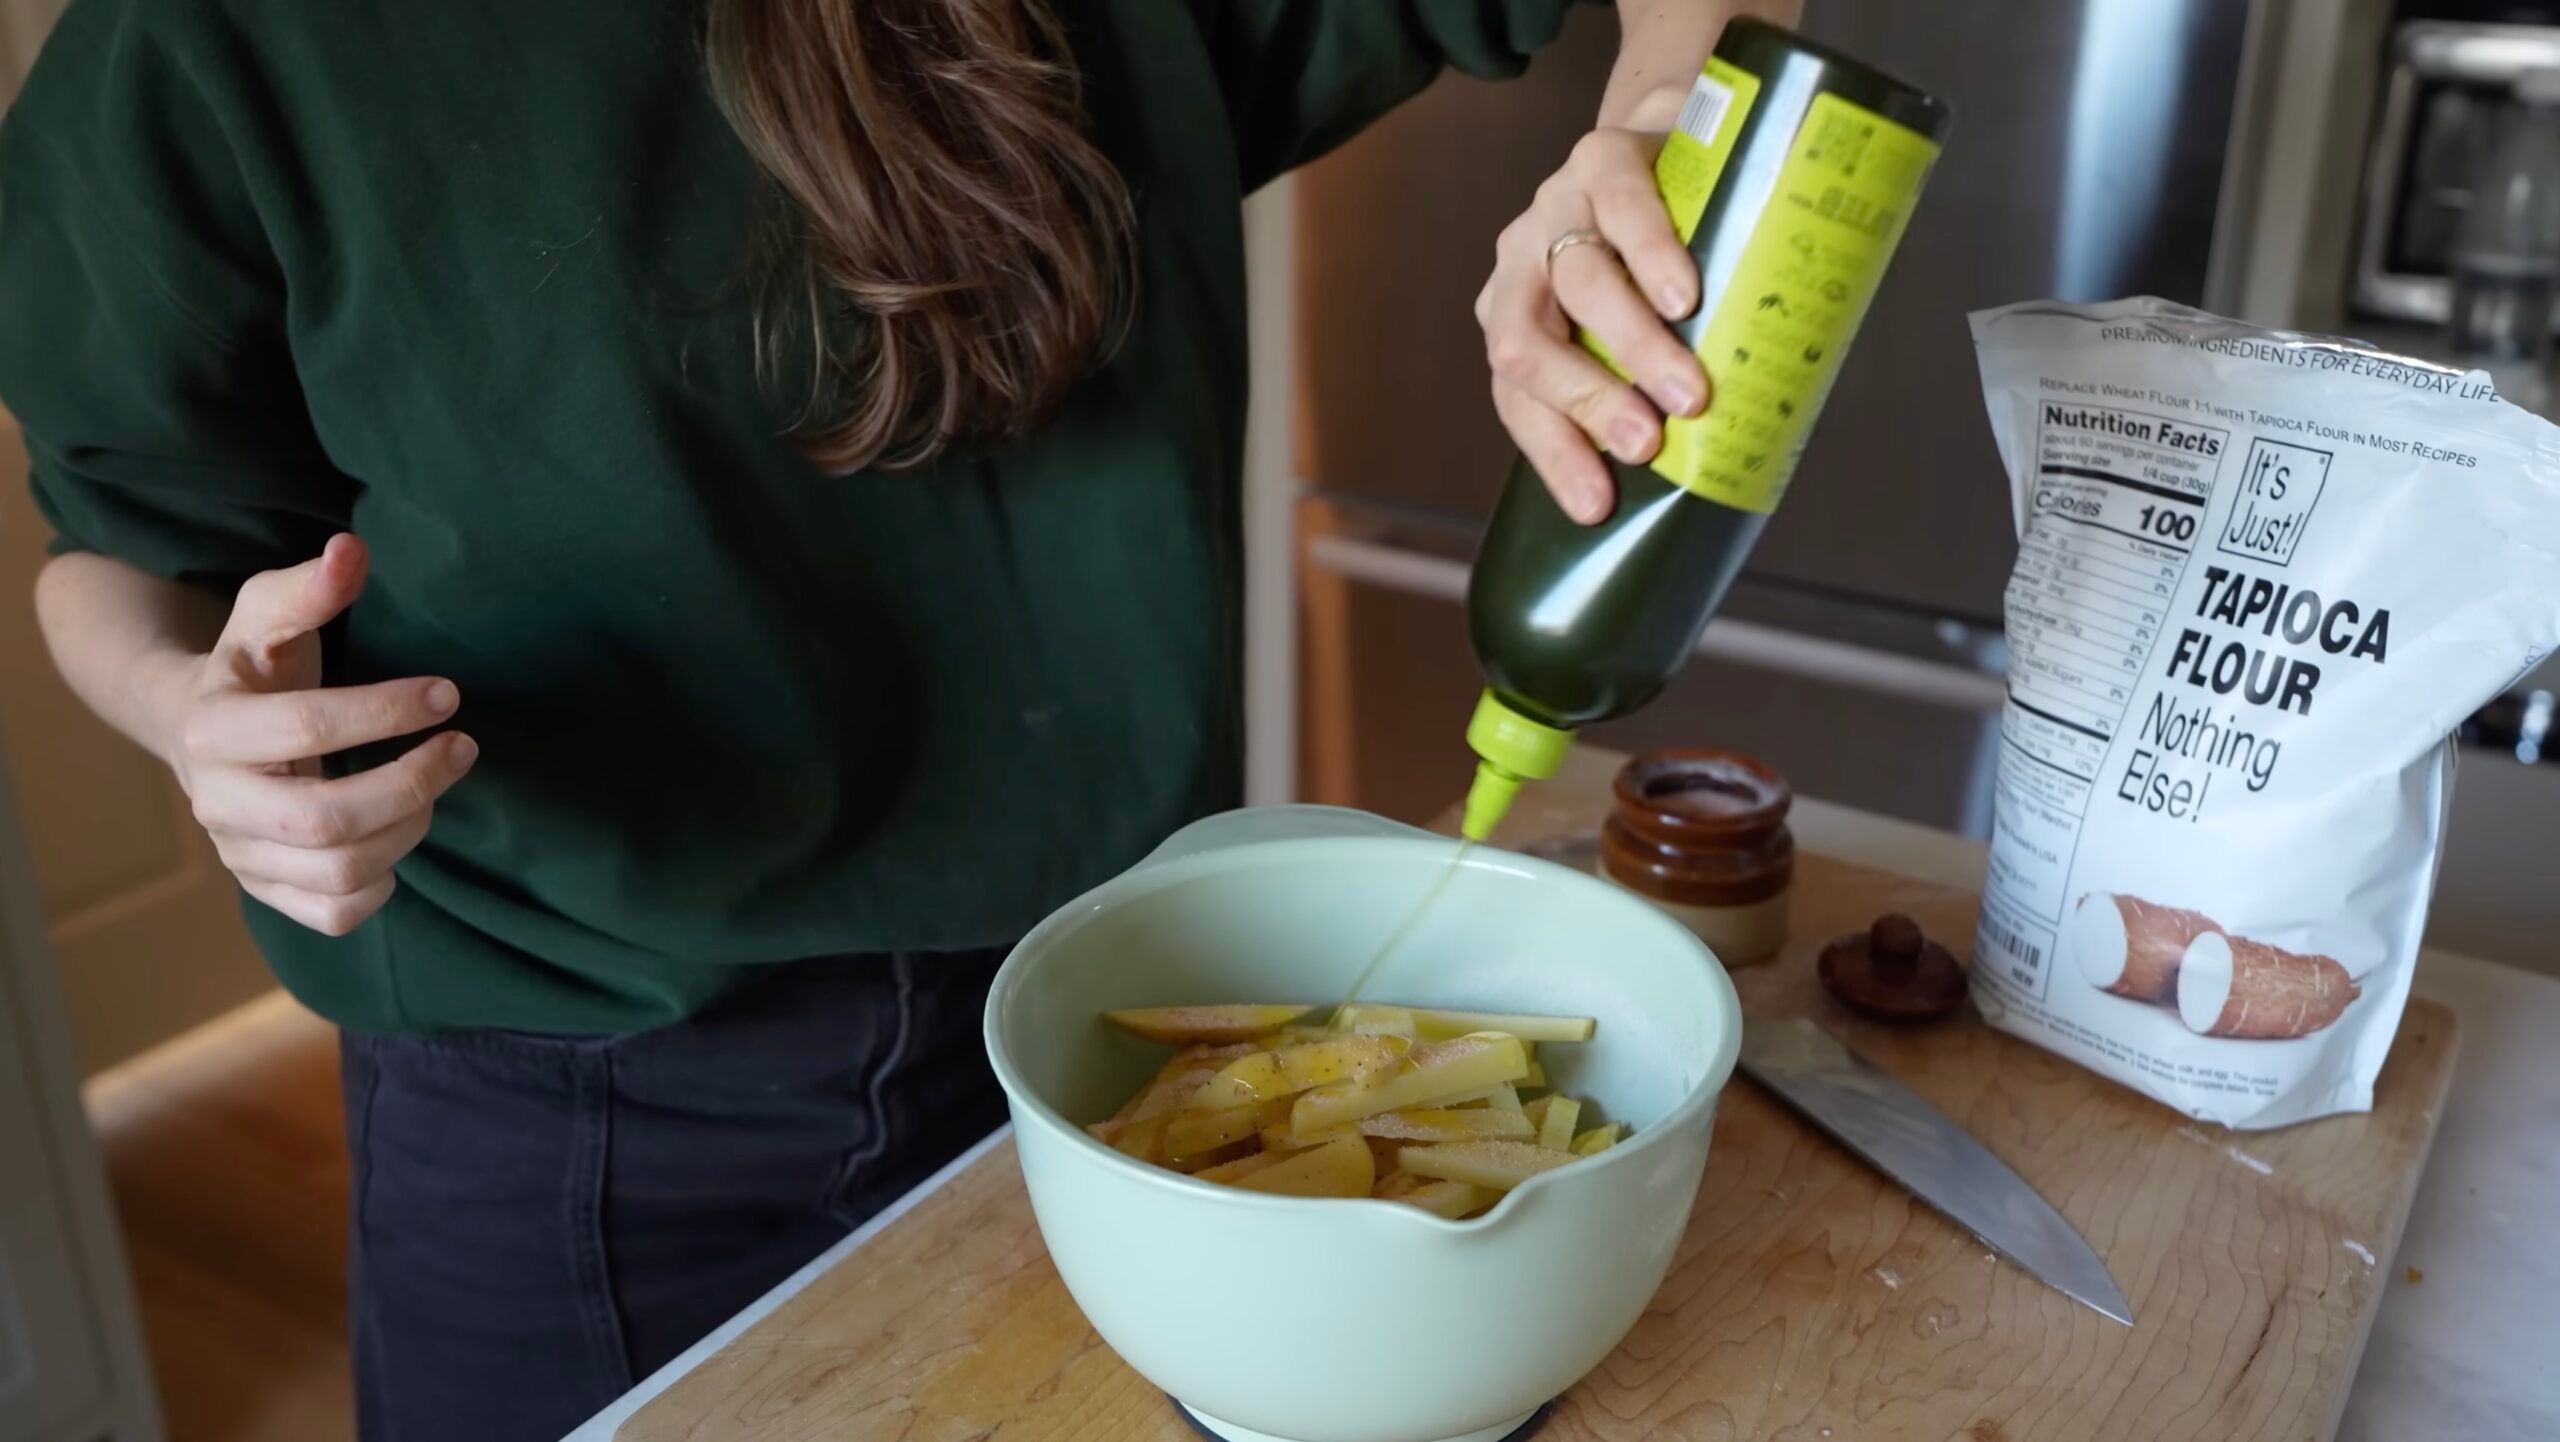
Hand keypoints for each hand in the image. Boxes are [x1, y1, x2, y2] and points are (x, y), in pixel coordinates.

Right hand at [156, 535, 477, 934]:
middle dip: (412, 783)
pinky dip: (382, 883)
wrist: (200, 729)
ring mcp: (239, 855)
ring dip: (410, 827)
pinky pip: (335, 915)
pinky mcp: (265, 890)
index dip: (387, 710)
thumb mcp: (265, 613)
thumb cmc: (251, 665)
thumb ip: (309, 586)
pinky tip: (397, 834)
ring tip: (435, 783)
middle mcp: (215, 802)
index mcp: (211, 728)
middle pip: (325, 819)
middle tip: (462, 746)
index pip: (306, 727)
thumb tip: (353, 551)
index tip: (448, 693)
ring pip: (340, 871)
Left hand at [1477, 91, 1706, 524]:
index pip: (1517, 400)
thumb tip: (1701, 480)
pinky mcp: (1602, 157)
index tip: (1599, 506)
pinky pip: (1620, 207)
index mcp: (1519, 321)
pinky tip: (1683, 296)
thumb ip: (1645, 383)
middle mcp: (1521, 268)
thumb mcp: (1641, 325)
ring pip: (1580, 282)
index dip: (1553, 454)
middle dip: (1586, 401)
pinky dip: (1651, 256)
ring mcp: (1555, 209)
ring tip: (1688, 389)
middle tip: (1649, 441)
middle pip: (1527, 344)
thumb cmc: (1661, 255)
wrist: (1676, 138)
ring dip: (1633, 345)